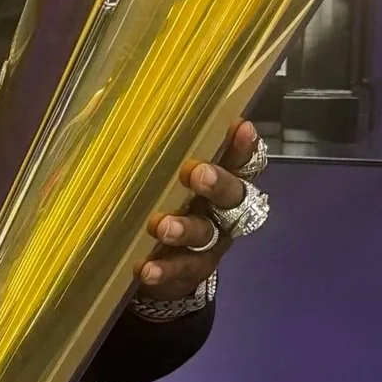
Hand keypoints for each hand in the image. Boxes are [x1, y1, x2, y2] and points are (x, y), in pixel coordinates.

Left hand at [132, 116, 258, 301]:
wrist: (167, 267)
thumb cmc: (170, 205)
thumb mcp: (170, 178)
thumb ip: (165, 153)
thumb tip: (136, 110)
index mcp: (224, 182)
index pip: (242, 160)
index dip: (244, 146)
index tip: (241, 127)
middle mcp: (223, 211)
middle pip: (233, 195)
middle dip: (218, 183)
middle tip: (197, 173)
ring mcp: (210, 244)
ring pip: (204, 233)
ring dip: (184, 228)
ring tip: (162, 226)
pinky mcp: (191, 271)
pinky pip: (179, 269)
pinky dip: (163, 268)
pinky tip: (146, 268)